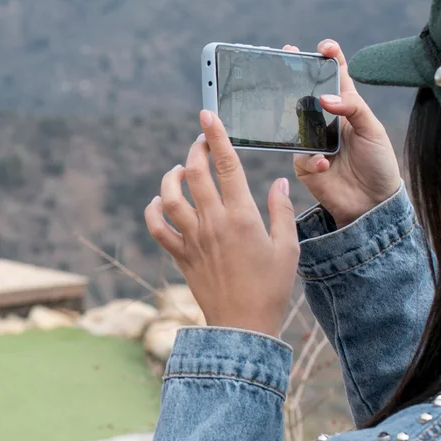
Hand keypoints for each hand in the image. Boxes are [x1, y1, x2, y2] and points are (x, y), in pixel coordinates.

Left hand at [143, 110, 299, 336]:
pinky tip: (159, 202)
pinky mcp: (180, 254)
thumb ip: (281, 211)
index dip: (216, 137)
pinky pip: (156, 227)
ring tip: (179, 170)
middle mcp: (212, 223)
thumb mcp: (287, 247)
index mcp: (242, 217)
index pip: (226, 166)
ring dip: (171, 178)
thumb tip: (278, 183)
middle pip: (195, 174)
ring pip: (169, 197)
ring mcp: (192, 239)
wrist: (242, 324)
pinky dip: (153, 211)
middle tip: (200, 139)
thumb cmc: (271, 287)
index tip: (208, 115)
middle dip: (195, 150)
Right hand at [286, 39, 400, 227]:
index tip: (324, 46)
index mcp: (347, 108)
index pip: (336, 77)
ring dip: (297, 116)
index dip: (330, 58)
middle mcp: (326, 120)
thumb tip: (324, 98)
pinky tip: (325, 164)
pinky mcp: (303, 163)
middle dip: (296, 73)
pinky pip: (299, 154)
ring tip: (311, 116)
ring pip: (294, 120)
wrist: (372, 203)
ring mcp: (312, 141)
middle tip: (286, 53)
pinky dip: (312, 158)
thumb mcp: (373, 130)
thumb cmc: (378, 163)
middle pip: (307, 92)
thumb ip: (352, 108)